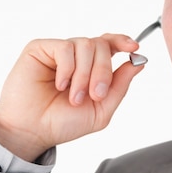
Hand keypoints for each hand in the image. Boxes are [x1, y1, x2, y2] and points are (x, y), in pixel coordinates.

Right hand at [0, 33, 143, 161]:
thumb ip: (120, 86)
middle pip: (101, 45)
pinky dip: (67, 69)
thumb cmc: (62, 123)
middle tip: (95, 95)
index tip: (133, 48)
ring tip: (74, 97)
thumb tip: (138, 62)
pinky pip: (65, 47)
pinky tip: (60, 85)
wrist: (33, 132)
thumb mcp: (101, 110)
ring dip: (84, 74)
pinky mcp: (40, 49)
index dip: (122, 41)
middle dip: (103, 71)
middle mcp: (75, 57)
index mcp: (91, 68)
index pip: (109, 44)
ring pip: (85, 45)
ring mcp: (57, 51)